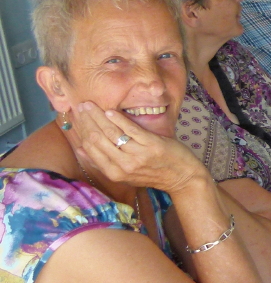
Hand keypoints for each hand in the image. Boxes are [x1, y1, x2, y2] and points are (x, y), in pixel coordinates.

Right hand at [70, 102, 207, 194]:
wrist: (182, 177)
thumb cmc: (153, 173)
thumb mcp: (125, 174)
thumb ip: (104, 163)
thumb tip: (80, 150)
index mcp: (114, 173)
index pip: (90, 148)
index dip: (82, 131)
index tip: (77, 117)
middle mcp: (123, 166)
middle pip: (97, 139)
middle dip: (87, 120)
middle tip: (81, 106)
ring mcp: (137, 156)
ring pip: (111, 132)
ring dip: (98, 116)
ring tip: (90, 105)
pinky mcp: (152, 145)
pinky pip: (130, 130)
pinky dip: (119, 119)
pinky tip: (110, 111)